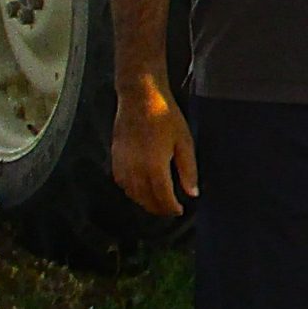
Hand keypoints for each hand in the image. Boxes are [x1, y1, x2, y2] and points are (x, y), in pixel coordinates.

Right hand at [112, 77, 197, 215]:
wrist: (139, 97)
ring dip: (144, 202)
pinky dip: (132, 191)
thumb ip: (188, 170)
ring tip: (158, 202)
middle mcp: (135, 170)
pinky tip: (141, 188)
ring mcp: (122, 164)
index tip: (180, 211)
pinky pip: (122, 183)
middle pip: (146, 200)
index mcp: (154, 166)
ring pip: (132, 194)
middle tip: (170, 210)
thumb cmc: (165, 116)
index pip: (162, 198)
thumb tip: (192, 193)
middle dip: (159, 208)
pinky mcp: (114, 158)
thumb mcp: (184, 142)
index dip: (171, 208)